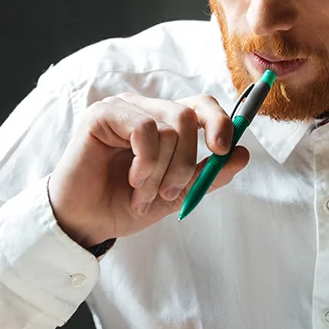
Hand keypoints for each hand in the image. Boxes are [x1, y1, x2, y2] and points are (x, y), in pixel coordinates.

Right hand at [47, 92, 250, 246]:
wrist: (86, 222)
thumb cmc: (123, 205)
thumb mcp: (175, 194)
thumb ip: (207, 175)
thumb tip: (242, 154)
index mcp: (164, 123)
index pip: (202, 106)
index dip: (221, 122)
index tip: (223, 151)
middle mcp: (145, 110)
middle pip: (189, 115)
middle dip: (187, 162)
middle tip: (170, 193)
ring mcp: (123, 109)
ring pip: (169, 127)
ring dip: (162, 172)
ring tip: (143, 196)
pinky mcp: (102, 114)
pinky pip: (145, 130)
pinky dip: (146, 163)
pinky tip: (132, 181)